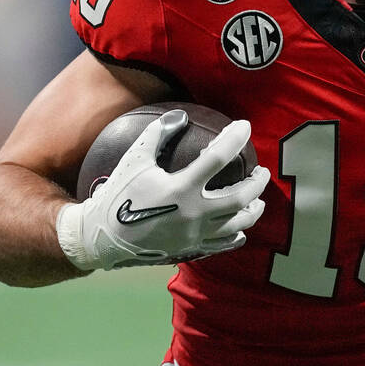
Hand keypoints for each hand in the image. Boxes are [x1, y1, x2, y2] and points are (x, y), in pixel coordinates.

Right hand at [56, 110, 269, 270]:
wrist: (102, 237)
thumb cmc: (117, 194)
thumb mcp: (134, 159)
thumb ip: (158, 134)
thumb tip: (180, 116)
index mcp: (180, 188)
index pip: (218, 158)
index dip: (235, 138)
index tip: (245, 127)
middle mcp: (192, 214)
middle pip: (239, 198)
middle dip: (257, 183)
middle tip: (262, 172)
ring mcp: (193, 235)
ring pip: (236, 224)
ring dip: (253, 211)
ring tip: (258, 200)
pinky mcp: (189, 249)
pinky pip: (221, 245)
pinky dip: (236, 236)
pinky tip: (240, 230)